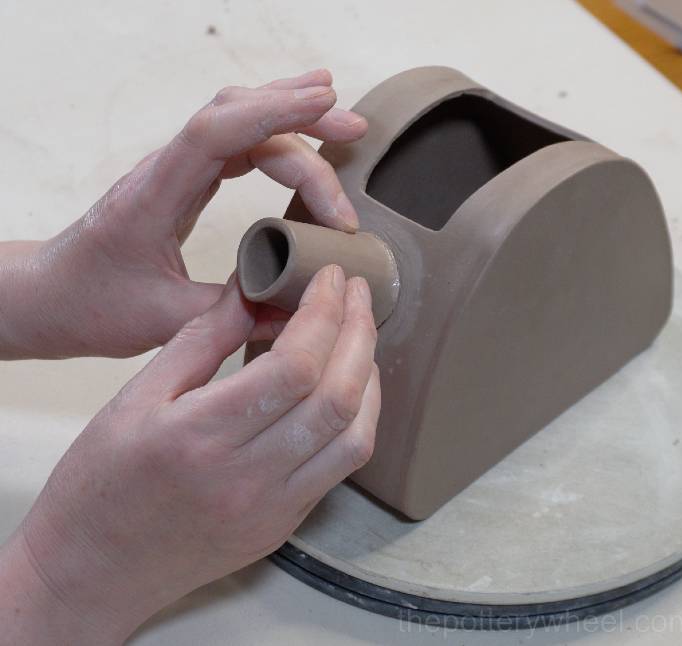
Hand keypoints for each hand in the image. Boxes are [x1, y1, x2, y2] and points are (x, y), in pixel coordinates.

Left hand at [0, 69, 366, 358]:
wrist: (52, 295)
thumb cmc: (93, 304)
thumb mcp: (166, 321)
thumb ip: (234, 315)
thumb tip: (299, 311)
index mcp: (153, 195)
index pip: (217, 131)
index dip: (274, 112)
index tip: (326, 106)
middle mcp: (166, 171)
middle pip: (237, 116)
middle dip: (300, 115)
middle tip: (354, 129)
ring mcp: (176, 172)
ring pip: (237, 120)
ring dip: (290, 115)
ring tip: (341, 120)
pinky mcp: (186, 182)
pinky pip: (234, 141)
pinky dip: (272, 132)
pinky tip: (301, 133)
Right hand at [0, 265, 379, 643]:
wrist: (93, 569)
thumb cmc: (102, 480)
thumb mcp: (138, 395)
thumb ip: (202, 338)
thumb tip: (250, 290)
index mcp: (200, 435)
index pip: (294, 365)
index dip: (323, 313)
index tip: (329, 278)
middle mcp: (247, 477)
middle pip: (336, 396)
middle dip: (358, 332)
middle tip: (357, 293)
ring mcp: (273, 508)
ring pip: (354, 435)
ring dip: (369, 376)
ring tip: (360, 334)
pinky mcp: (284, 523)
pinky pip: (342, 466)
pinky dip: (357, 417)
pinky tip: (348, 386)